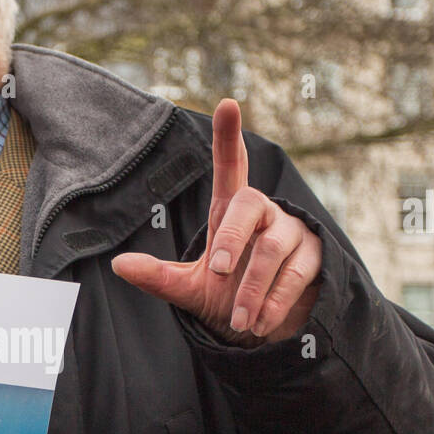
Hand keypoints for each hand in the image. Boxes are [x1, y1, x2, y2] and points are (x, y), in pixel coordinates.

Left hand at [111, 99, 321, 343]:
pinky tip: (260, 323)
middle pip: (250, 204)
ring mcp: (292, 231)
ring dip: (253, 288)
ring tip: (240, 321)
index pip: (231, 167)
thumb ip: (157, 277)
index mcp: (231, 211)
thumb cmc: (226, 298)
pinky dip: (274, 303)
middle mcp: (263, 213)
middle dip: (233, 238)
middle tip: (219, 272)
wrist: (265, 328)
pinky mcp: (314, 256)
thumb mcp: (188, 289)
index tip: (227, 104)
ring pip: (273, 249)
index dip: (228, 136)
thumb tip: (118, 265)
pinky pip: (296, 275)